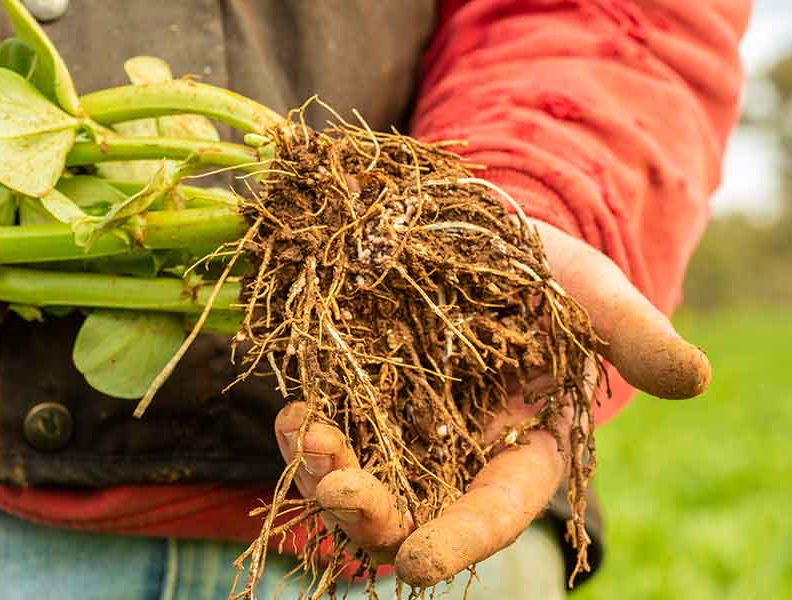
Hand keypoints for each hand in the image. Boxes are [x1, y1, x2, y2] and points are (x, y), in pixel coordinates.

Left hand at [275, 218, 709, 585]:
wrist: (477, 229)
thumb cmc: (544, 266)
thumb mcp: (588, 289)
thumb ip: (630, 334)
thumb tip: (695, 380)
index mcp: (523, 444)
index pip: (497, 507)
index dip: (462, 538)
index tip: (418, 563)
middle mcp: (458, 450)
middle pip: (415, 510)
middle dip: (375, 517)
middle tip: (341, 494)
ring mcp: (402, 424)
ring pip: (362, 480)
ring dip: (327, 478)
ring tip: (307, 443)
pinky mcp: (359, 391)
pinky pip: (329, 429)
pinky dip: (307, 434)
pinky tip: (295, 415)